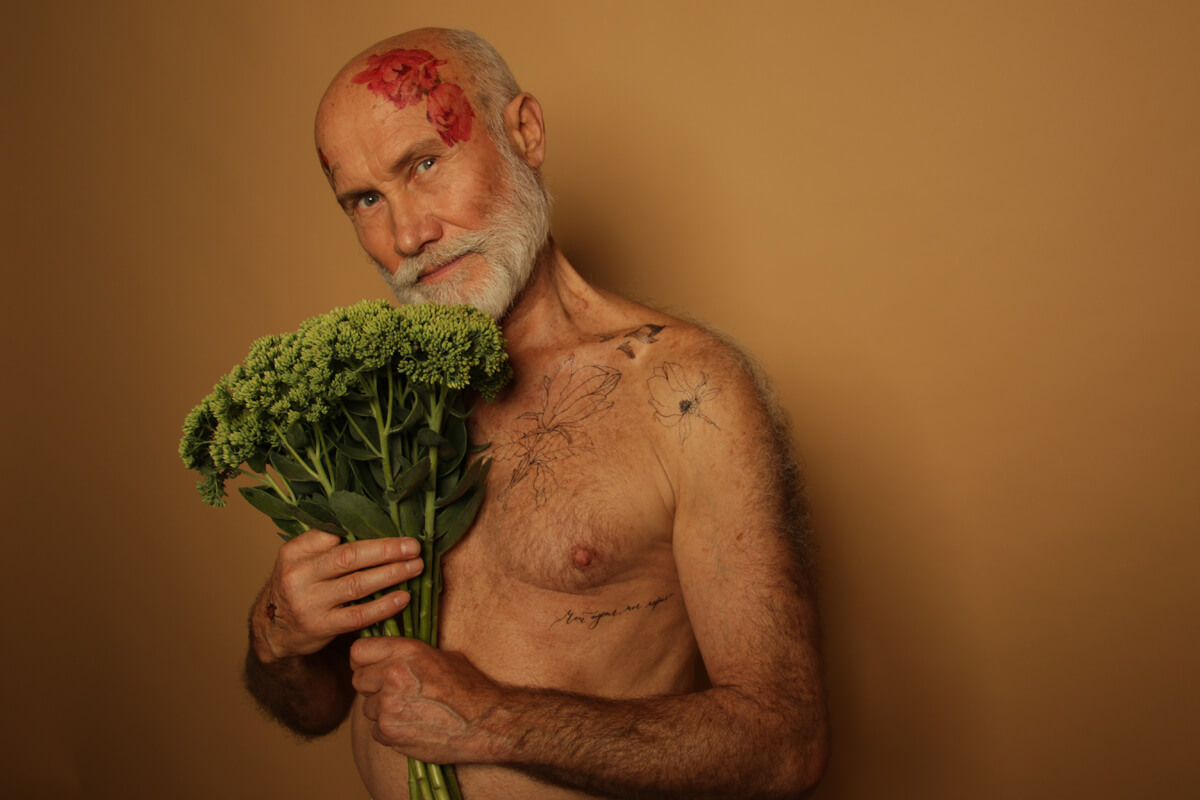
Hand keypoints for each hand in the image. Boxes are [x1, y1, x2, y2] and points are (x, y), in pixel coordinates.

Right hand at [253, 530, 423, 662]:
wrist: (274, 629)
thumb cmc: (298, 585)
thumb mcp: (299, 559)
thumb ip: (324, 541)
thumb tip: (368, 522)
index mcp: (294, 552)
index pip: (332, 534)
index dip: (365, 530)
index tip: (394, 526)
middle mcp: (299, 576)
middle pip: (349, 557)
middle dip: (385, 550)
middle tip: (413, 547)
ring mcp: (310, 603)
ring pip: (357, 585)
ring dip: (391, 574)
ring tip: (415, 567)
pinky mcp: (322, 627)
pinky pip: (358, 615)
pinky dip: (384, 606)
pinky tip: (403, 597)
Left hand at [351, 637, 507, 764]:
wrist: (484, 722)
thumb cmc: (469, 688)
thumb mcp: (441, 656)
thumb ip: (409, 655)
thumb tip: (389, 654)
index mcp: (406, 651)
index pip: (358, 651)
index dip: (363, 660)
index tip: (371, 667)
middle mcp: (392, 674)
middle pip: (358, 680)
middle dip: (372, 687)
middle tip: (394, 693)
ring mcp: (388, 704)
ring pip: (367, 708)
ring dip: (382, 711)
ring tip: (410, 711)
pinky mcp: (389, 731)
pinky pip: (376, 730)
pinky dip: (390, 731)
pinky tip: (413, 727)